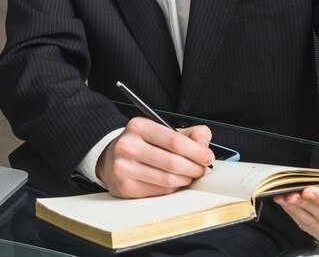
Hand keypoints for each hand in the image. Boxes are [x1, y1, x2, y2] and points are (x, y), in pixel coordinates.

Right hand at [95, 117, 214, 197]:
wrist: (111, 157)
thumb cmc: (142, 143)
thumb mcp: (162, 130)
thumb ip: (190, 133)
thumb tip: (204, 144)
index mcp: (138, 126)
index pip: (174, 141)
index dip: (197, 151)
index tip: (207, 156)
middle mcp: (128, 146)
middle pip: (173, 163)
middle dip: (194, 168)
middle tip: (201, 169)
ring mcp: (124, 168)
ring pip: (167, 180)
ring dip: (185, 180)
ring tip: (189, 175)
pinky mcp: (125, 187)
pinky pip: (159, 192)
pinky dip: (173, 189)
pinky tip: (175, 182)